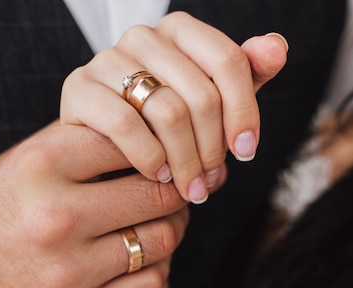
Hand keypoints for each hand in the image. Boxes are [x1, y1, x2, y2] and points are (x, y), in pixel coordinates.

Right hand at [0, 122, 188, 287]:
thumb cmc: (0, 206)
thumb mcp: (28, 159)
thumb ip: (85, 141)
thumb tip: (158, 131)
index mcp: (42, 165)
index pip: (135, 142)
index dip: (160, 148)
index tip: (167, 157)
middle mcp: (54, 217)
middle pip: (157, 194)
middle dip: (176, 190)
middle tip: (179, 191)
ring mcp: (68, 270)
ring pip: (161, 240)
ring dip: (172, 229)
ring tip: (163, 221)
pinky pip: (150, 284)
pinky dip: (157, 267)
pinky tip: (145, 256)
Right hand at [61, 11, 287, 203]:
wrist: (101, 153)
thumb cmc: (160, 129)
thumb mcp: (207, 106)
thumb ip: (243, 77)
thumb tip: (276, 49)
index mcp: (178, 32)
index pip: (228, 60)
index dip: (244, 110)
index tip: (246, 152)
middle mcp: (142, 36)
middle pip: (200, 93)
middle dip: (212, 148)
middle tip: (210, 183)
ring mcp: (106, 60)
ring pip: (168, 111)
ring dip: (186, 161)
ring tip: (190, 189)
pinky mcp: (78, 89)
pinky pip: (125, 125)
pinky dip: (149, 158)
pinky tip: (159, 176)